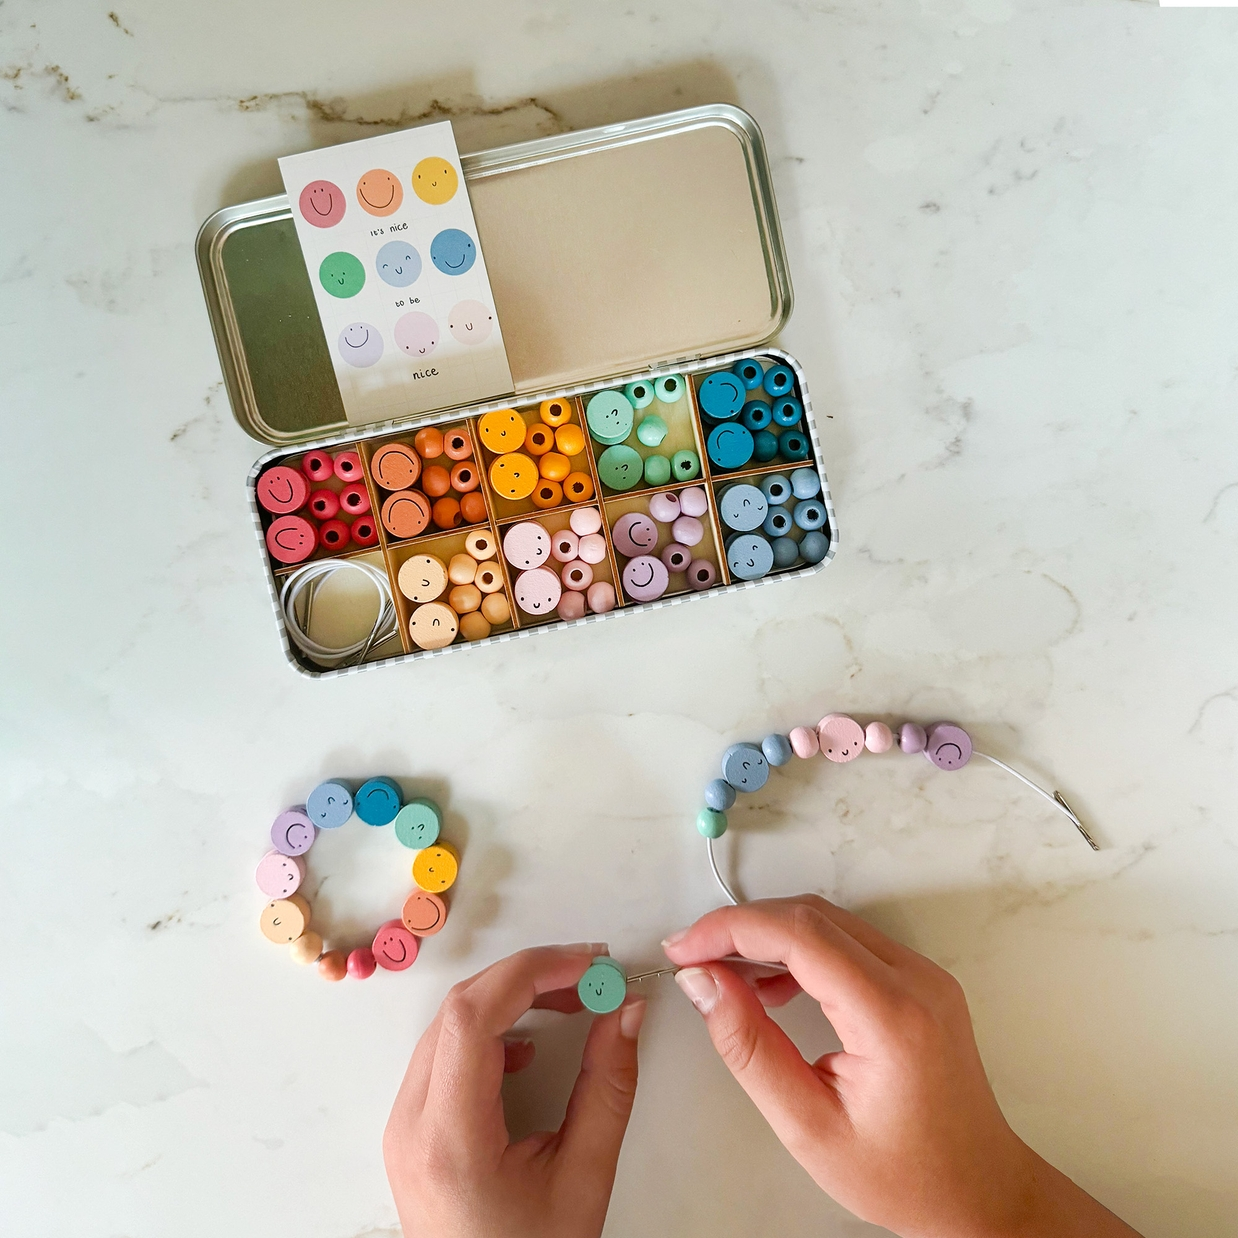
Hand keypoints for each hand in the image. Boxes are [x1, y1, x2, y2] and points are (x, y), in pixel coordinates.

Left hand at [384, 943, 644, 1237]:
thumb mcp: (584, 1177)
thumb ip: (608, 1087)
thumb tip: (625, 1011)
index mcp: (449, 1138)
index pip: (473, 1015)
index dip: (533, 971)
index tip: (587, 963)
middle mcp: (411, 1125)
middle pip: (458, 1010)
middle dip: (528, 977)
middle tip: (588, 975)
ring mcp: (403, 1128)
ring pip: (447, 1026)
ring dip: (508, 1000)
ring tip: (569, 1002)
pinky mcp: (411, 1131)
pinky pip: (442, 1055)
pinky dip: (487, 1032)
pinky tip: (528, 1049)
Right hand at [663, 896, 1141, 1237]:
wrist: (979, 1192)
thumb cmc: (903, 1175)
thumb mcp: (808, 1126)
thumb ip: (750, 1048)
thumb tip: (703, 984)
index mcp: (892, 1016)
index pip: (800, 935)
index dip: (731, 929)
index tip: (684, 948)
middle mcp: (915, 979)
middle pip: (811, 915)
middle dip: (742, 926)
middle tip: (693, 957)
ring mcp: (922, 973)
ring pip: (828, 920)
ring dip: (769, 934)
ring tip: (723, 974)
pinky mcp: (918, 979)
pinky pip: (847, 940)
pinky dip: (800, 948)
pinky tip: (771, 985)